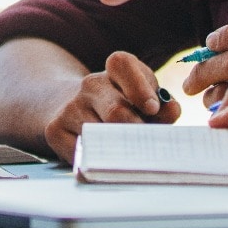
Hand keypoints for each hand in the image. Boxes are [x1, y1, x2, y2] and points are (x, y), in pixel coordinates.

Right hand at [43, 51, 180, 162]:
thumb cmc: (120, 105)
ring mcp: (70, 107)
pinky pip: (82, 154)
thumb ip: (162, 106)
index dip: (140, 87)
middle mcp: (90, 85)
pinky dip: (98, 161)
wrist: (69, 107)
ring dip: (119, 150)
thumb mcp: (143, 98)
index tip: (152, 109)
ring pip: (99, 136)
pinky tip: (106, 160)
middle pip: (116, 111)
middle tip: (145, 144)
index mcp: (114, 70)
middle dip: (135, 131)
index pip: (122, 65)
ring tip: (128, 155)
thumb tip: (172, 111)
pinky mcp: (55, 130)